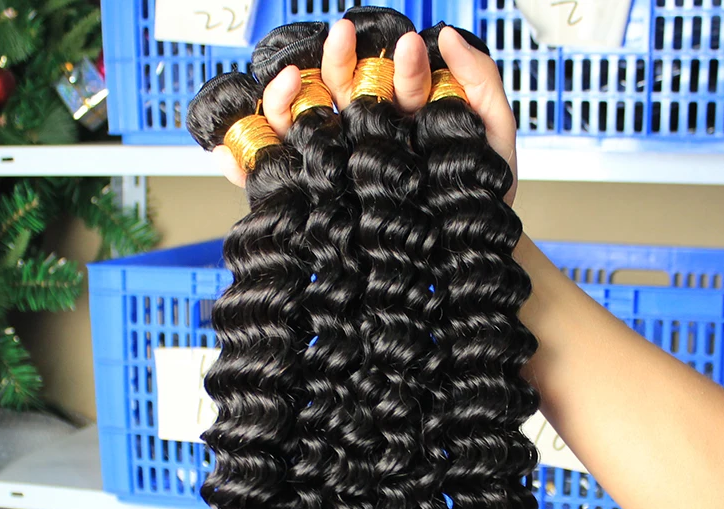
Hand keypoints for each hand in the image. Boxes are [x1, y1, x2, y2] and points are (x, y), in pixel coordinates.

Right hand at [216, 21, 518, 202]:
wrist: (469, 258)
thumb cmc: (481, 197)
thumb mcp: (494, 135)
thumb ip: (480, 81)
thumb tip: (446, 35)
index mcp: (397, 116)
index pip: (375, 77)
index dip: (371, 58)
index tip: (382, 46)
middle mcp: (363, 137)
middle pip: (333, 94)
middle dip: (332, 64)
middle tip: (337, 44)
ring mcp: (337, 169)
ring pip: (298, 129)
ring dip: (284, 103)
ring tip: (287, 86)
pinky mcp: (315, 203)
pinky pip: (272, 180)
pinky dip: (243, 166)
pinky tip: (229, 150)